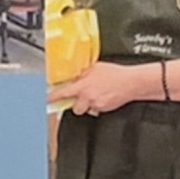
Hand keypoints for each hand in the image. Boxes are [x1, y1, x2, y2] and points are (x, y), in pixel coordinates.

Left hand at [54, 57, 175, 115]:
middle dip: (77, 104)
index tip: (47, 100)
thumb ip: (82, 73)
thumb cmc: (115, 74)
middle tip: (82, 97)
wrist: (132, 82)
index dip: (52, 98)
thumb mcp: (94, 68)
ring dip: (88, 105)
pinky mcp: (104, 109)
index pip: (62, 94)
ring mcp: (96, 105)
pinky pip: (97, 110)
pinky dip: (98, 105)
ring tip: (95, 96)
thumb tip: (74, 75)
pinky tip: (104, 97)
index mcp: (82, 86)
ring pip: (86, 110)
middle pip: (74, 108)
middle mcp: (88, 97)